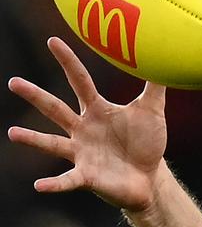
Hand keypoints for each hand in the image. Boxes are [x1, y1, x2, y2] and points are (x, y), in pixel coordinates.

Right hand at [8, 37, 166, 211]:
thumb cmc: (147, 143)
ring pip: (52, 143)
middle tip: (13, 82)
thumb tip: (163, 57)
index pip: (79, 80)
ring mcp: (81, 152)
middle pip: (55, 109)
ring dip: (33, 139)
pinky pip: (67, 179)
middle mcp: (82, 129)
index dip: (67, 61)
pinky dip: (54, 183)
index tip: (52, 41)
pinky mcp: (86, 176)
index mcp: (97, 110)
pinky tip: (40, 185)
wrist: (150, 178)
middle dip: (35, 96)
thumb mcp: (152, 112)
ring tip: (13, 134)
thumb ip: (155, 87)